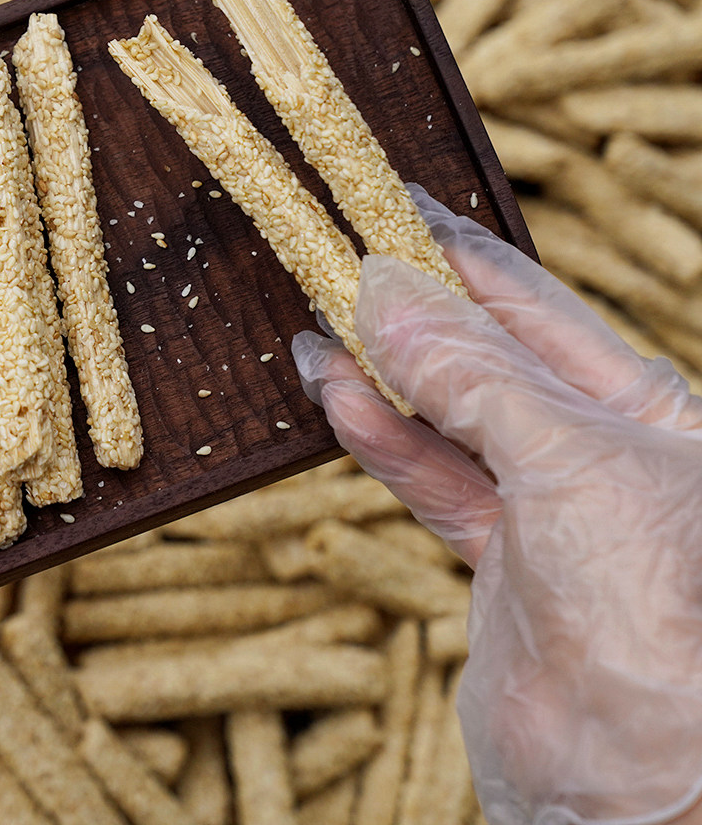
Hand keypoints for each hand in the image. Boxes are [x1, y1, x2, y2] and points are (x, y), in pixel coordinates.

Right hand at [294, 187, 701, 824]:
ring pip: (448, 414)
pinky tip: (336, 397)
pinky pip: (431, 478)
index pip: (535, 303)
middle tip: (337, 251)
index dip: (462, 250)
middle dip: (412, 306)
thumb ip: (469, 374)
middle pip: (484, 353)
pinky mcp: (502, 560)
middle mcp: (599, 447)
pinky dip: (380, 438)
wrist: (645, 785)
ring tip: (314, 322)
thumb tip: (382, 291)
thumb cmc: (654, 606)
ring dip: (381, 371)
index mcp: (644, 407)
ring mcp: (548, 506)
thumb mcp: (565, 459)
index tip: (396, 202)